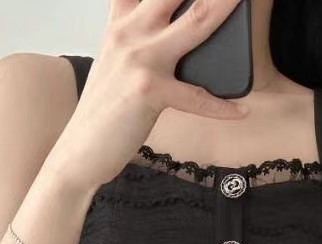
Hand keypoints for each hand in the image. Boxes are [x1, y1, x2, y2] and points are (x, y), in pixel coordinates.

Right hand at [58, 0, 249, 188]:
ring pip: (195, 22)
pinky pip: (197, 96)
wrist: (80, 150)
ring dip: (226, 7)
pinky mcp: (149, 91)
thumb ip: (138, 34)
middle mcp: (130, 31)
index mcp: (122, 21)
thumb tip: (180, 26)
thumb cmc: (105, 110)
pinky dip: (222, 106)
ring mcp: (140, 59)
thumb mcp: (115, 60)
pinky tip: (240, 111)